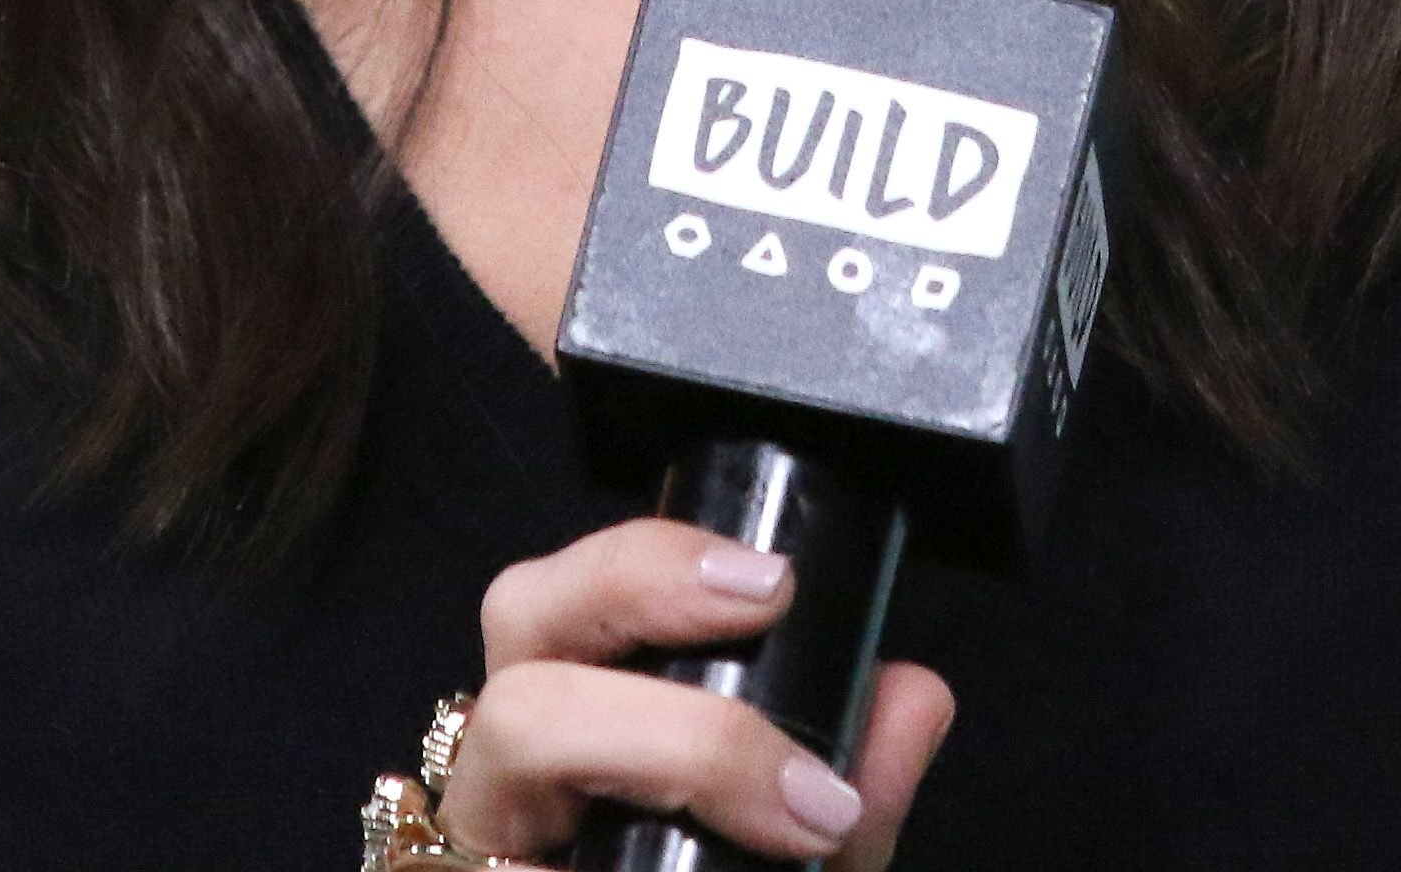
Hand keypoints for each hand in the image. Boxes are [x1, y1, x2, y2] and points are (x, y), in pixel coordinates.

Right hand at [430, 517, 959, 867]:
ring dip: (670, 737)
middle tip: (761, 607)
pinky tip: (718, 864)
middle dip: (638, 583)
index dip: (658, 561)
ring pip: (507, 724)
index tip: (779, 585)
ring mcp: (487, 846)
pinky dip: (601, 854)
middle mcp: (515, 778)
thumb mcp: (807, 871)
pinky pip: (518, 855)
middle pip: (518, 613)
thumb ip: (858, 796)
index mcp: (586, 729)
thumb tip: (913, 693)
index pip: (577, 595)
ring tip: (797, 814)